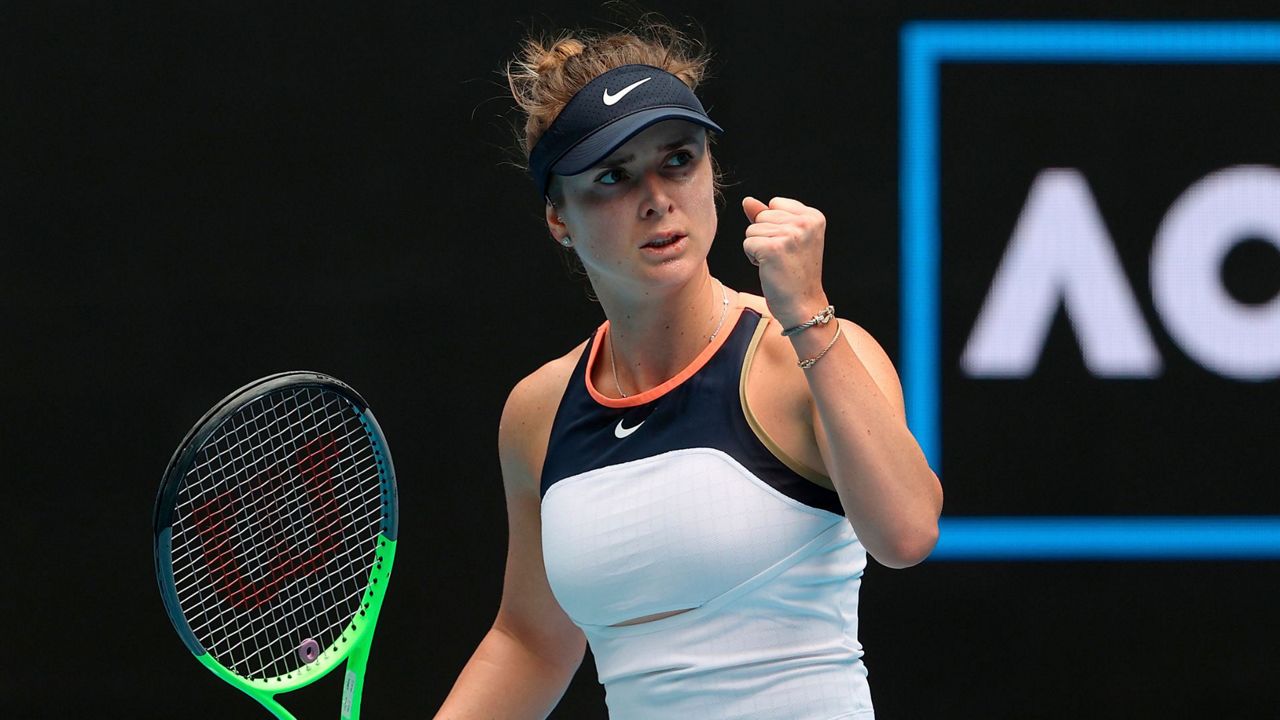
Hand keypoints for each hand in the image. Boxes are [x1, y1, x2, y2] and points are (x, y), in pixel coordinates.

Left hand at [742, 196, 829, 327]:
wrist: (803, 304)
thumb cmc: (795, 273)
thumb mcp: (787, 238)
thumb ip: (768, 216)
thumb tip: (747, 201)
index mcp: (813, 216)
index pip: (775, 204)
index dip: (775, 226)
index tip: (791, 246)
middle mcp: (805, 222)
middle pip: (761, 216)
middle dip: (765, 237)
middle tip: (783, 257)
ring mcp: (789, 234)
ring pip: (752, 229)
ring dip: (758, 248)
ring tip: (777, 263)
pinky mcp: (773, 248)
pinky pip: (747, 243)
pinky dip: (753, 258)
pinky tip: (770, 268)